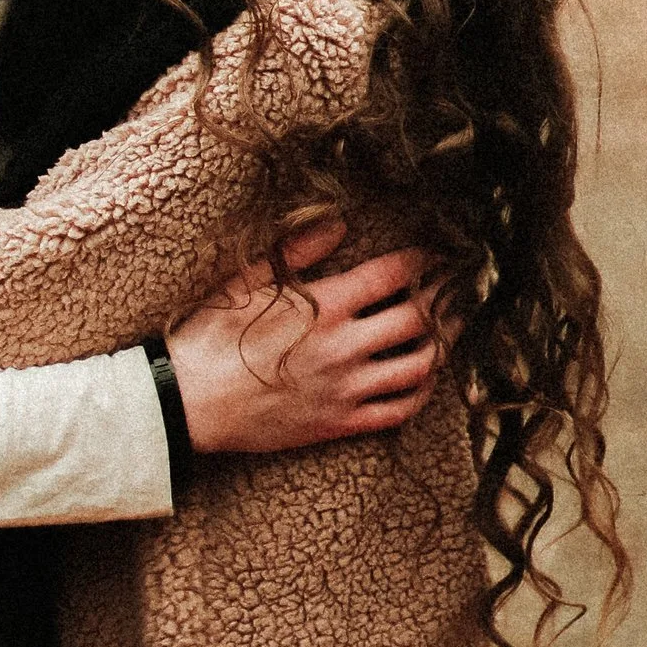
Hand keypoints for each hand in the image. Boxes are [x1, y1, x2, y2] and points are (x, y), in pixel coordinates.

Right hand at [164, 221, 438, 456]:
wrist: (189, 402)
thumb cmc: (212, 335)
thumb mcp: (248, 280)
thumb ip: (298, 250)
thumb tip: (339, 223)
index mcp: (324, 306)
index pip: (393, 275)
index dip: (421, 260)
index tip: (433, 253)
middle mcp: (344, 347)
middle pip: (419, 318)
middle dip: (444, 297)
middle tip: (456, 286)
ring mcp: (346, 389)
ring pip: (419, 366)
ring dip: (443, 344)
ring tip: (451, 328)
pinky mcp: (341, 423)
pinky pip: (399, 410)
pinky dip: (422, 392)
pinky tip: (426, 378)